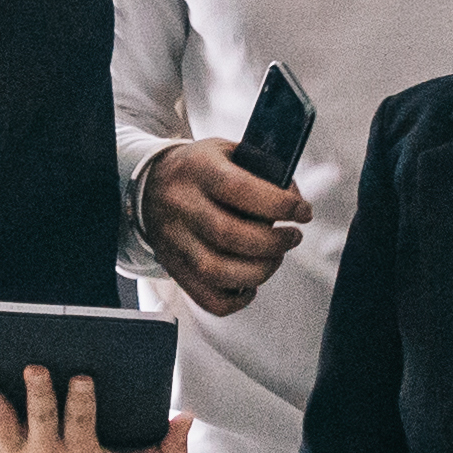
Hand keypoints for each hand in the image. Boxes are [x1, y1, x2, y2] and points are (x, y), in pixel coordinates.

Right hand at [140, 133, 304, 310]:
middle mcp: (181, 205)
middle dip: (274, 242)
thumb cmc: (198, 169)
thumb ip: (260, 169)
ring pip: (218, 271)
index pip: (239, 189)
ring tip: (273, 258)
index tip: (301, 211)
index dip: (278, 204)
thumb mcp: (226, 152)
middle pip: (230, 235)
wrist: (150, 185)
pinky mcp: (174, 267)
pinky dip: (236, 300)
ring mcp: (174, 240)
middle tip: (291, 238)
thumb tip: (292, 198)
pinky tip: (249, 284)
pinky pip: (206, 297)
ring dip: (258, 271)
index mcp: (197, 170)